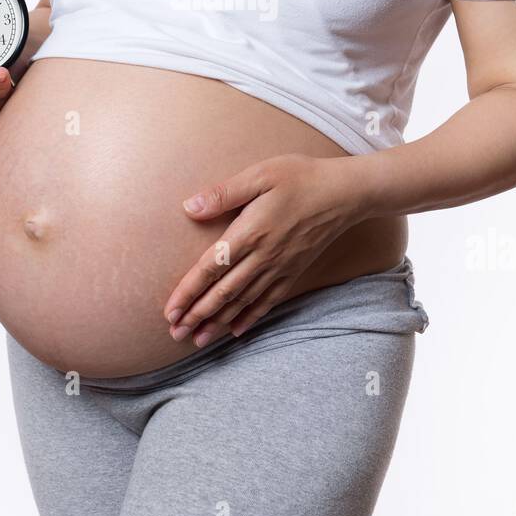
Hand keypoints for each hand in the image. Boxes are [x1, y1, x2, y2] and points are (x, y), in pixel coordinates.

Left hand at [163, 153, 363, 346]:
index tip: (170, 312)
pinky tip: (237, 331)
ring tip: (199, 340)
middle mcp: (263, 257)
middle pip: (223, 293)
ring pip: (243, 302)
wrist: (344, 193)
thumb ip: (223, 194)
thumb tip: (189, 207)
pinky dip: (251, 318)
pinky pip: (268, 301)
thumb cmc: (300, 177)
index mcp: (249, 233)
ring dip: (218, 322)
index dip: (188, 292)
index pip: (210, 269)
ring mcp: (280, 268)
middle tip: (175, 334)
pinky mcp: (294, 271)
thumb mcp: (259, 175)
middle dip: (197, 315)